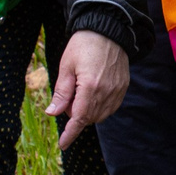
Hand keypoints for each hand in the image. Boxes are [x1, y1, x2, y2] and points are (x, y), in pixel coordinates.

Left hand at [48, 29, 129, 148]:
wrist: (109, 30)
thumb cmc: (84, 45)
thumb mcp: (66, 66)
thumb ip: (61, 92)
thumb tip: (52, 113)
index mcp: (90, 86)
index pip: (79, 118)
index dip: (70, 133)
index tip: (63, 144)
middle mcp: (106, 92)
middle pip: (88, 118)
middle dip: (75, 114)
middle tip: (68, 95)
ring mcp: (117, 90)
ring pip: (100, 115)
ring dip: (88, 111)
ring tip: (81, 90)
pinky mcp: (123, 87)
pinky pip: (110, 107)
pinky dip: (99, 106)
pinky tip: (93, 92)